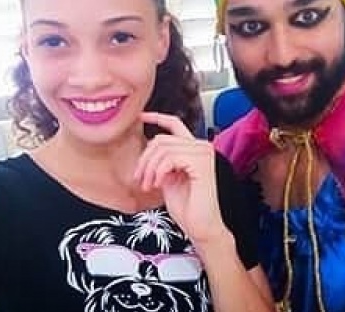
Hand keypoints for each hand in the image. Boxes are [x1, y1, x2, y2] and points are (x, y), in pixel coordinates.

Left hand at [134, 112, 228, 243]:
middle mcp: (202, 147)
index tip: (140, 116)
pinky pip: (170, 158)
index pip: (175, 124)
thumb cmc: (187, 207)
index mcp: (194, 150)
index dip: (156, 117)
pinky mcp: (202, 163)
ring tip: (149, 185)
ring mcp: (203, 153)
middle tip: (141, 179)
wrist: (201, 227)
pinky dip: (159, 172)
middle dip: (145, 159)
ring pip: (163, 148)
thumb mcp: (169, 178)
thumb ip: (162, 161)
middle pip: (161, 139)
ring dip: (150, 168)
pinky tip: (159, 185)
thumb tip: (148, 149)